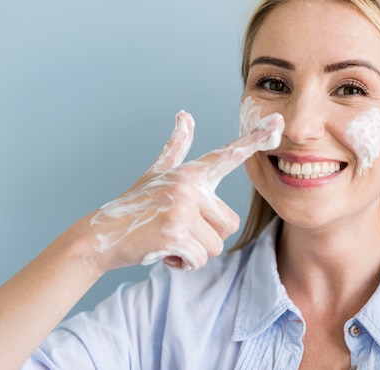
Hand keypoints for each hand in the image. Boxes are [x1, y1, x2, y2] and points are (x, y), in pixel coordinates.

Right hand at [87, 110, 283, 272]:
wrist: (100, 236)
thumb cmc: (134, 207)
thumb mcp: (156, 175)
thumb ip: (176, 148)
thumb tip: (184, 115)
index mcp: (191, 173)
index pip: (228, 154)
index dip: (255, 139)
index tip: (279, 123)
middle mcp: (189, 184)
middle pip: (229, 224)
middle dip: (207, 237)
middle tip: (177, 231)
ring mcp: (182, 206)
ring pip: (216, 244)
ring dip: (195, 252)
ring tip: (168, 240)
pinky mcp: (175, 230)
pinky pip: (200, 258)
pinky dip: (183, 264)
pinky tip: (163, 252)